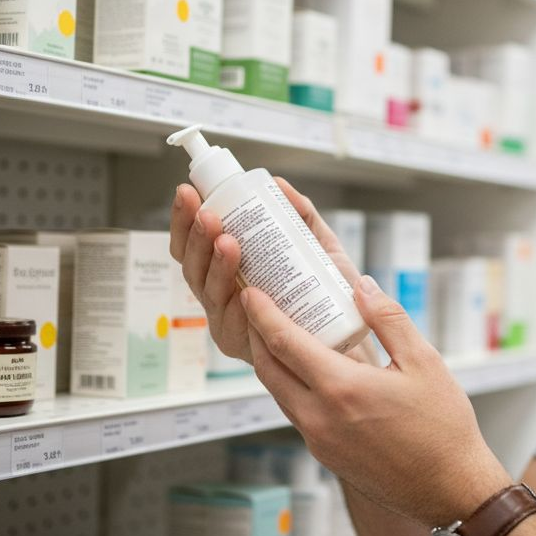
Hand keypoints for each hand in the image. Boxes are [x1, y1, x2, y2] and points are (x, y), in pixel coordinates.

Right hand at [169, 176, 380, 366]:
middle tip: (208, 214)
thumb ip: (302, 218)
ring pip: (210, 295)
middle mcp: (222, 299)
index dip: (183, 220)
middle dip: (195, 238)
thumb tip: (280, 185)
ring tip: (228, 242)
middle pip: (192, 268)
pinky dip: (237, 309)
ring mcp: (231, 325)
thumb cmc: (331, 298)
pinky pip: (236, 327)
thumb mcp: (319, 250)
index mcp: (228, 274)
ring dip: (216, 267)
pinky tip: (242, 291)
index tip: (187, 192)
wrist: (353, 341)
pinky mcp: (248, 349)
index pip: (193, 245)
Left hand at [243, 276, 511, 525]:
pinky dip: (291, 386)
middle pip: (267, 369)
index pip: (283, 342)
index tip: (252, 292)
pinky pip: (296, 413)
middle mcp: (319, 417)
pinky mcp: (325, 455)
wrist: (449, 489)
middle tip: (259, 308)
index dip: (262, 313)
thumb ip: (389, 319)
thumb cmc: (443, 426)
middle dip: (257, 335)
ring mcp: (319, 440)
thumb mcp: (424, 361)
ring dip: (271, 362)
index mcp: (341, 388)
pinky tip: (310, 372)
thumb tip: (362, 287)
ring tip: (280, 335)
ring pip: (278, 393)